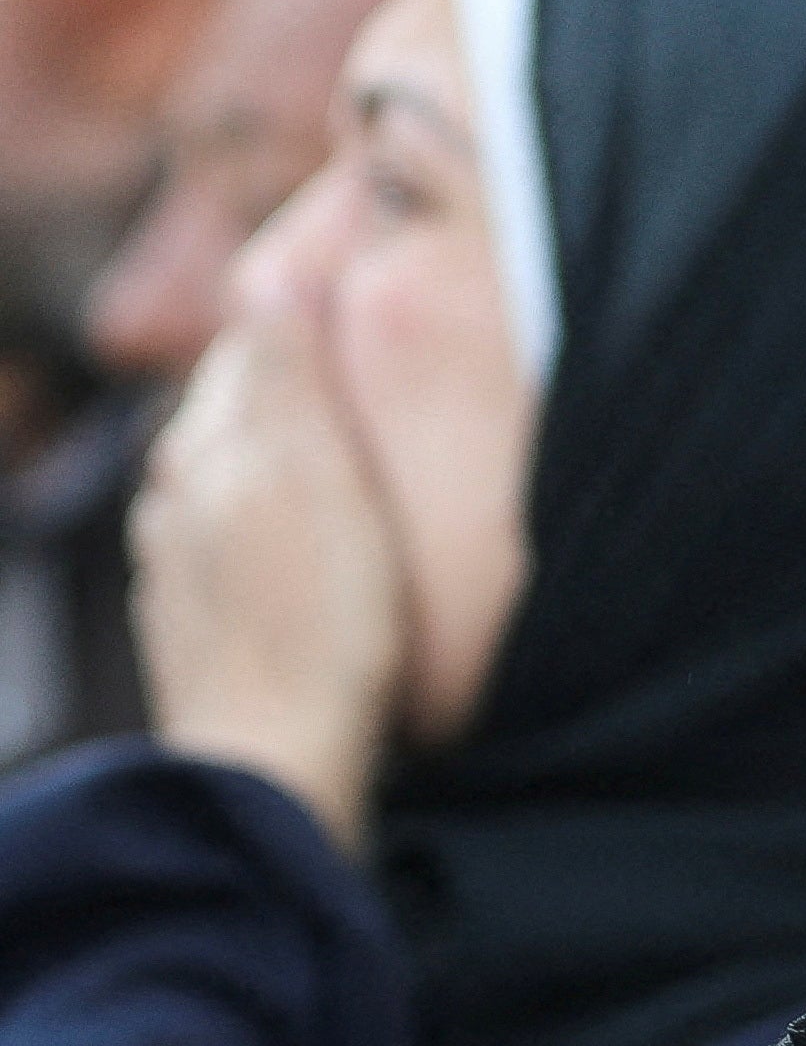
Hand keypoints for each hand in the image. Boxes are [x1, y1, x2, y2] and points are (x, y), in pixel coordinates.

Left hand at [133, 280, 409, 845]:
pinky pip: (249, 554)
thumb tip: (272, 276)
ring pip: (248, 487)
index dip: (318, 325)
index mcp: (200, 447)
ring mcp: (182, 570)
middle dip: (307, 402)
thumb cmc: (315, 625)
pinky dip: (289, 543)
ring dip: (300, 477)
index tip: (382, 311)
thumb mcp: (314, 478)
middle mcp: (172, 499)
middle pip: (249, 417)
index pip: (255, 347)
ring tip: (370, 487)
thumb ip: (286, 377)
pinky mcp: (204, 631)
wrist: (279, 769)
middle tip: (392, 397)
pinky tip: (333, 571)